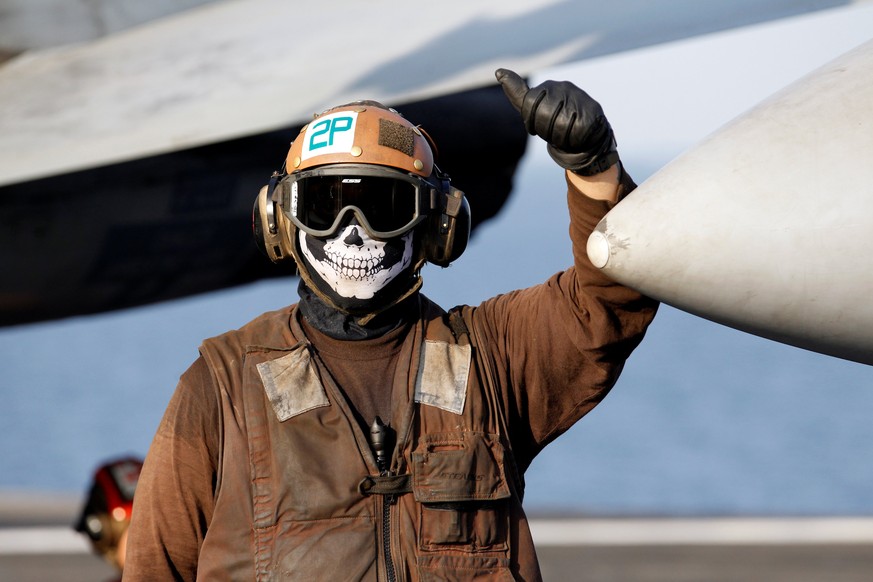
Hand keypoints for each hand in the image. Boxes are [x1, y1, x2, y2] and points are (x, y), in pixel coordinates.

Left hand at [495, 68, 618, 175]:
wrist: (585, 132)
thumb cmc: (555, 120)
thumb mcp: (534, 108)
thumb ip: (517, 93)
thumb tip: (498, 72)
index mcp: (547, 86)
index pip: (529, 104)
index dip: (531, 122)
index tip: (538, 127)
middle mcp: (564, 87)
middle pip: (544, 116)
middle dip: (547, 131)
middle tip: (554, 132)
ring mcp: (580, 97)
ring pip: (560, 126)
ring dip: (560, 138)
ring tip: (565, 134)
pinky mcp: (593, 111)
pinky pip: (576, 132)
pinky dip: (574, 140)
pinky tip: (577, 136)